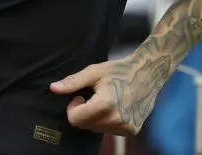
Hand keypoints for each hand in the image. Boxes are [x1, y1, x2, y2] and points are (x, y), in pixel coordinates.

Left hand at [49, 55, 169, 135]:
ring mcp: (125, 128)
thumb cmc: (119, 70)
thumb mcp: (94, 72)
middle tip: (94, 96)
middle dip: (84, 112)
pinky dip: (108, 121)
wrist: (148, 74)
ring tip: (107, 100)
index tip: (80, 96)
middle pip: (85, 125)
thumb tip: (53, 88)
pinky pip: (109, 131)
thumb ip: (73, 82)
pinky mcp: (131, 131)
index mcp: (104, 105)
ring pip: (96, 129)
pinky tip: (116, 107)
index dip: (74, 107)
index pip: (75, 119)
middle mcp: (115, 120)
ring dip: (96, 117)